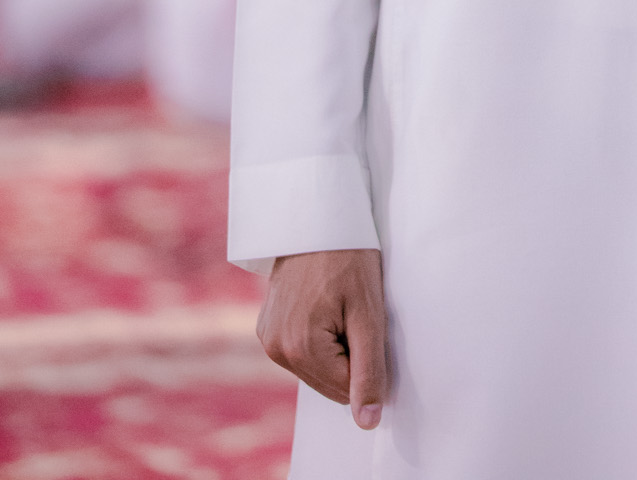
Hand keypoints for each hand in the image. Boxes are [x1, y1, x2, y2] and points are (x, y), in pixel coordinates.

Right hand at [257, 248, 387, 428]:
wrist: (317, 216)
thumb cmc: (348, 257)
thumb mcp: (369, 313)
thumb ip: (368, 371)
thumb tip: (367, 421)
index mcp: (300, 349)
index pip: (345, 388)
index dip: (367, 360)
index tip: (367, 321)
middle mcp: (276, 349)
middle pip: (328, 381)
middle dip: (349, 355)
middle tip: (354, 310)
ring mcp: (268, 339)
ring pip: (316, 368)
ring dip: (335, 346)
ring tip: (339, 304)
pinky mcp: (267, 328)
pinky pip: (302, 351)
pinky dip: (319, 338)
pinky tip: (324, 305)